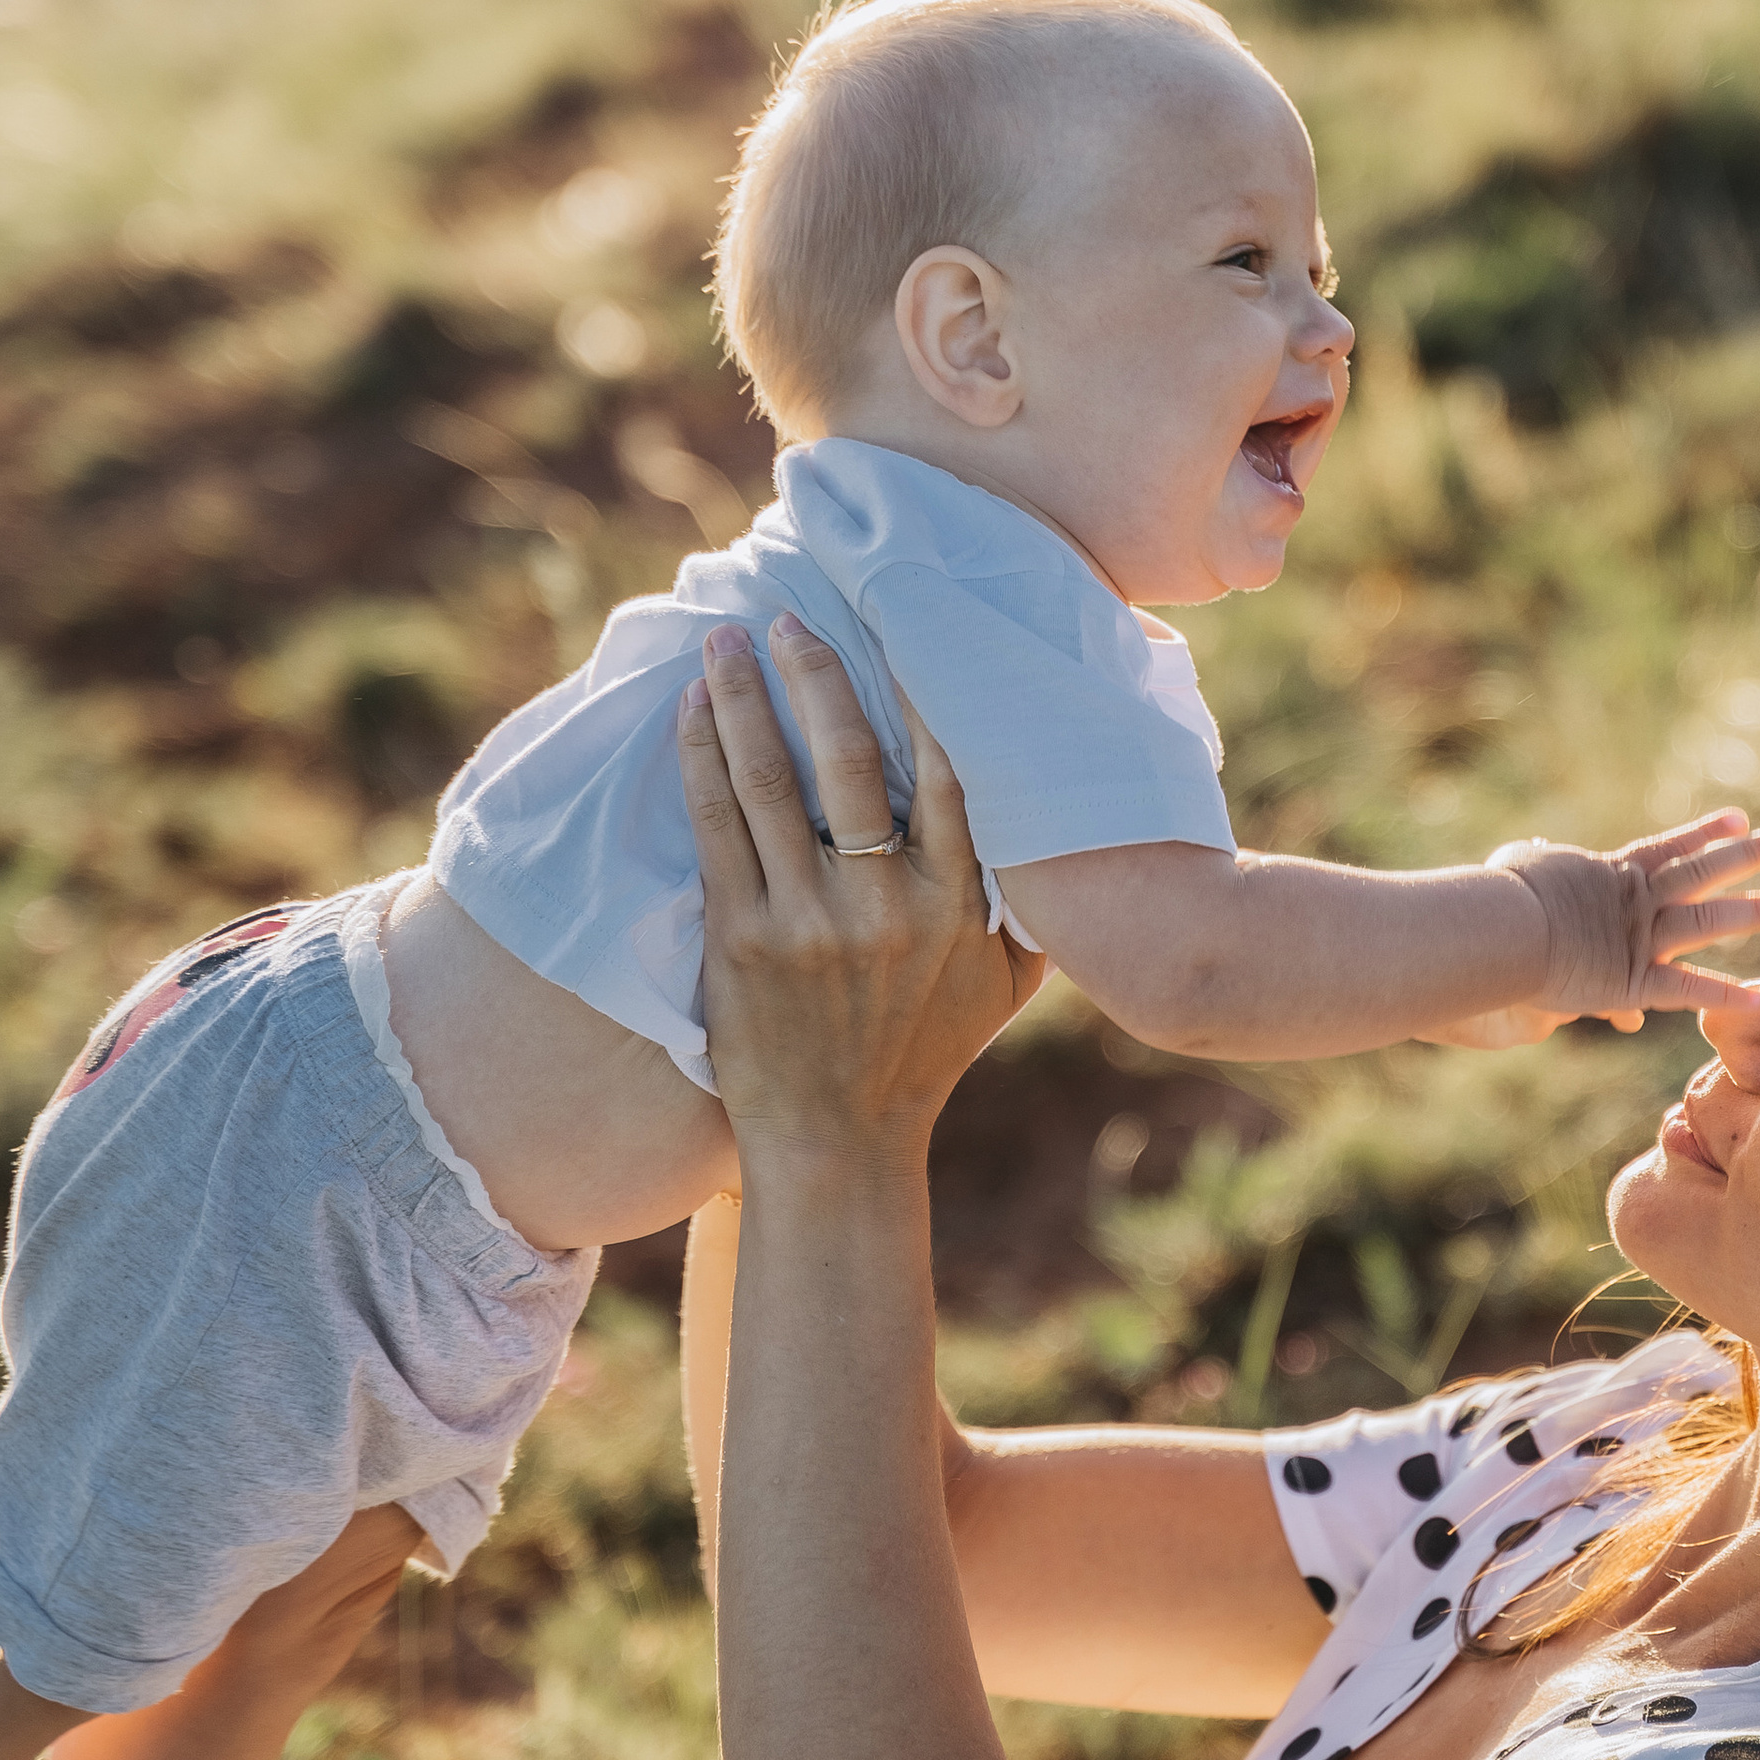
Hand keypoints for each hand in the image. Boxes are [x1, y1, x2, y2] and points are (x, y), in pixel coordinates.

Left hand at [678, 615, 1043, 1164]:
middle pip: (851, 762)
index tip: (901, 632)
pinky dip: (704, 761)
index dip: (923, 696)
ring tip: (726, 641)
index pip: (950, 776)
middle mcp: (882, 906)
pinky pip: (717, 829)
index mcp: (954, 905)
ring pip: (772, 784)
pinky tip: (694, 713)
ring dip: (746, 701)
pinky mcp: (740, 940)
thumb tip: (1065, 826)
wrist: (838, 1142)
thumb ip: (1031, 906)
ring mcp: (806, 921)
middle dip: (817, 676)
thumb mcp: (1007, 986)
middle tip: (790, 617)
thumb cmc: (927, 1056)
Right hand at [1489, 811, 1759, 1033]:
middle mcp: (1637, 901)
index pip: (1669, 848)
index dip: (1705, 833)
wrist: (1503, 929)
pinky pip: (1685, 988)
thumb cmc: (1500, 894)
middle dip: (1747, 856)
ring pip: (1708, 922)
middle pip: (1702, 874)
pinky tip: (1758, 998)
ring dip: (1752, 912)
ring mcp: (1640, 938)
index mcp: (1612, 873)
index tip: (1739, 818)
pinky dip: (1721, 994)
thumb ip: (1538, 857)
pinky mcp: (1632, 979)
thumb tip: (1537, 848)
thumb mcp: (1521, 863)